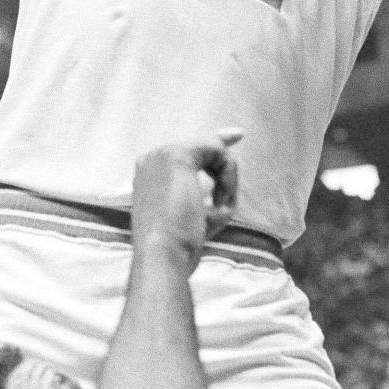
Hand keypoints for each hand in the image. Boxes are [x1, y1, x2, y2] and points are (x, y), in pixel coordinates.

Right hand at [131, 131, 239, 271]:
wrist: (162, 255)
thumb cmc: (180, 243)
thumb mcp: (197, 213)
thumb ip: (210, 192)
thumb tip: (229, 174)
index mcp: (151, 172)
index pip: (191, 149)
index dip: (216, 141)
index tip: (237, 134)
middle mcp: (153, 158)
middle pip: (205, 148)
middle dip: (225, 175)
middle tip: (224, 207)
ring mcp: (163, 154)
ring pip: (214, 150)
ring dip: (227, 181)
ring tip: (219, 210)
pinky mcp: (178, 155)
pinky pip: (218, 151)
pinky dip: (228, 177)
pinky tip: (221, 200)